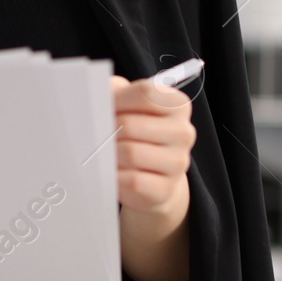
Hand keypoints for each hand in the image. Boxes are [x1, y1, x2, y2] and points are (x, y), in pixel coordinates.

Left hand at [110, 74, 193, 215]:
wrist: (152, 178)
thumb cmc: (137, 135)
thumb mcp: (128, 106)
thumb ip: (115, 91)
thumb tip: (98, 92)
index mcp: (177, 105)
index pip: (144, 93)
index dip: (117, 100)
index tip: (105, 108)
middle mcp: (183, 132)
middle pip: (131, 124)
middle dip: (108, 130)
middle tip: (100, 134)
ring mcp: (178, 162)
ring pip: (130, 153)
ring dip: (110, 154)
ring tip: (106, 153)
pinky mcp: (167, 188)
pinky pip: (133, 180)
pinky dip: (116, 176)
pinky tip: (114, 172)